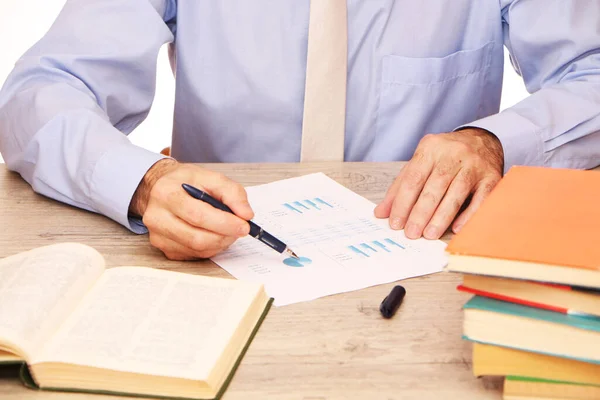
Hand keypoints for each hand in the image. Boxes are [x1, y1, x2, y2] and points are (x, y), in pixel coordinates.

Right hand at [129, 159, 253, 259]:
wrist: (159, 188)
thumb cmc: (185, 182)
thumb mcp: (210, 177)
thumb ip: (232, 192)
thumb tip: (246, 214)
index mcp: (167, 194)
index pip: (198, 215)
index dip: (224, 223)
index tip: (244, 225)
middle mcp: (157, 217)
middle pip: (197, 237)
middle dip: (225, 236)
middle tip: (240, 229)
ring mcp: (158, 236)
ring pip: (197, 249)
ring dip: (220, 242)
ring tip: (228, 230)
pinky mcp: (164, 249)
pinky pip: (194, 255)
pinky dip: (211, 247)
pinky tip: (213, 235)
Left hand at [374, 128, 503, 239]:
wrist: (481, 140)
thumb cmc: (444, 157)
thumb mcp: (420, 163)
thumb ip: (400, 186)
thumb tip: (381, 213)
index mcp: (431, 148)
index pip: (413, 178)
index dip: (402, 202)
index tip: (395, 223)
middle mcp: (453, 154)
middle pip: (434, 186)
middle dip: (421, 212)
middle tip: (411, 233)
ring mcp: (475, 164)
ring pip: (456, 193)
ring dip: (441, 217)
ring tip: (429, 234)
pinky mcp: (492, 176)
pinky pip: (482, 198)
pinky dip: (469, 214)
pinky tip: (457, 228)